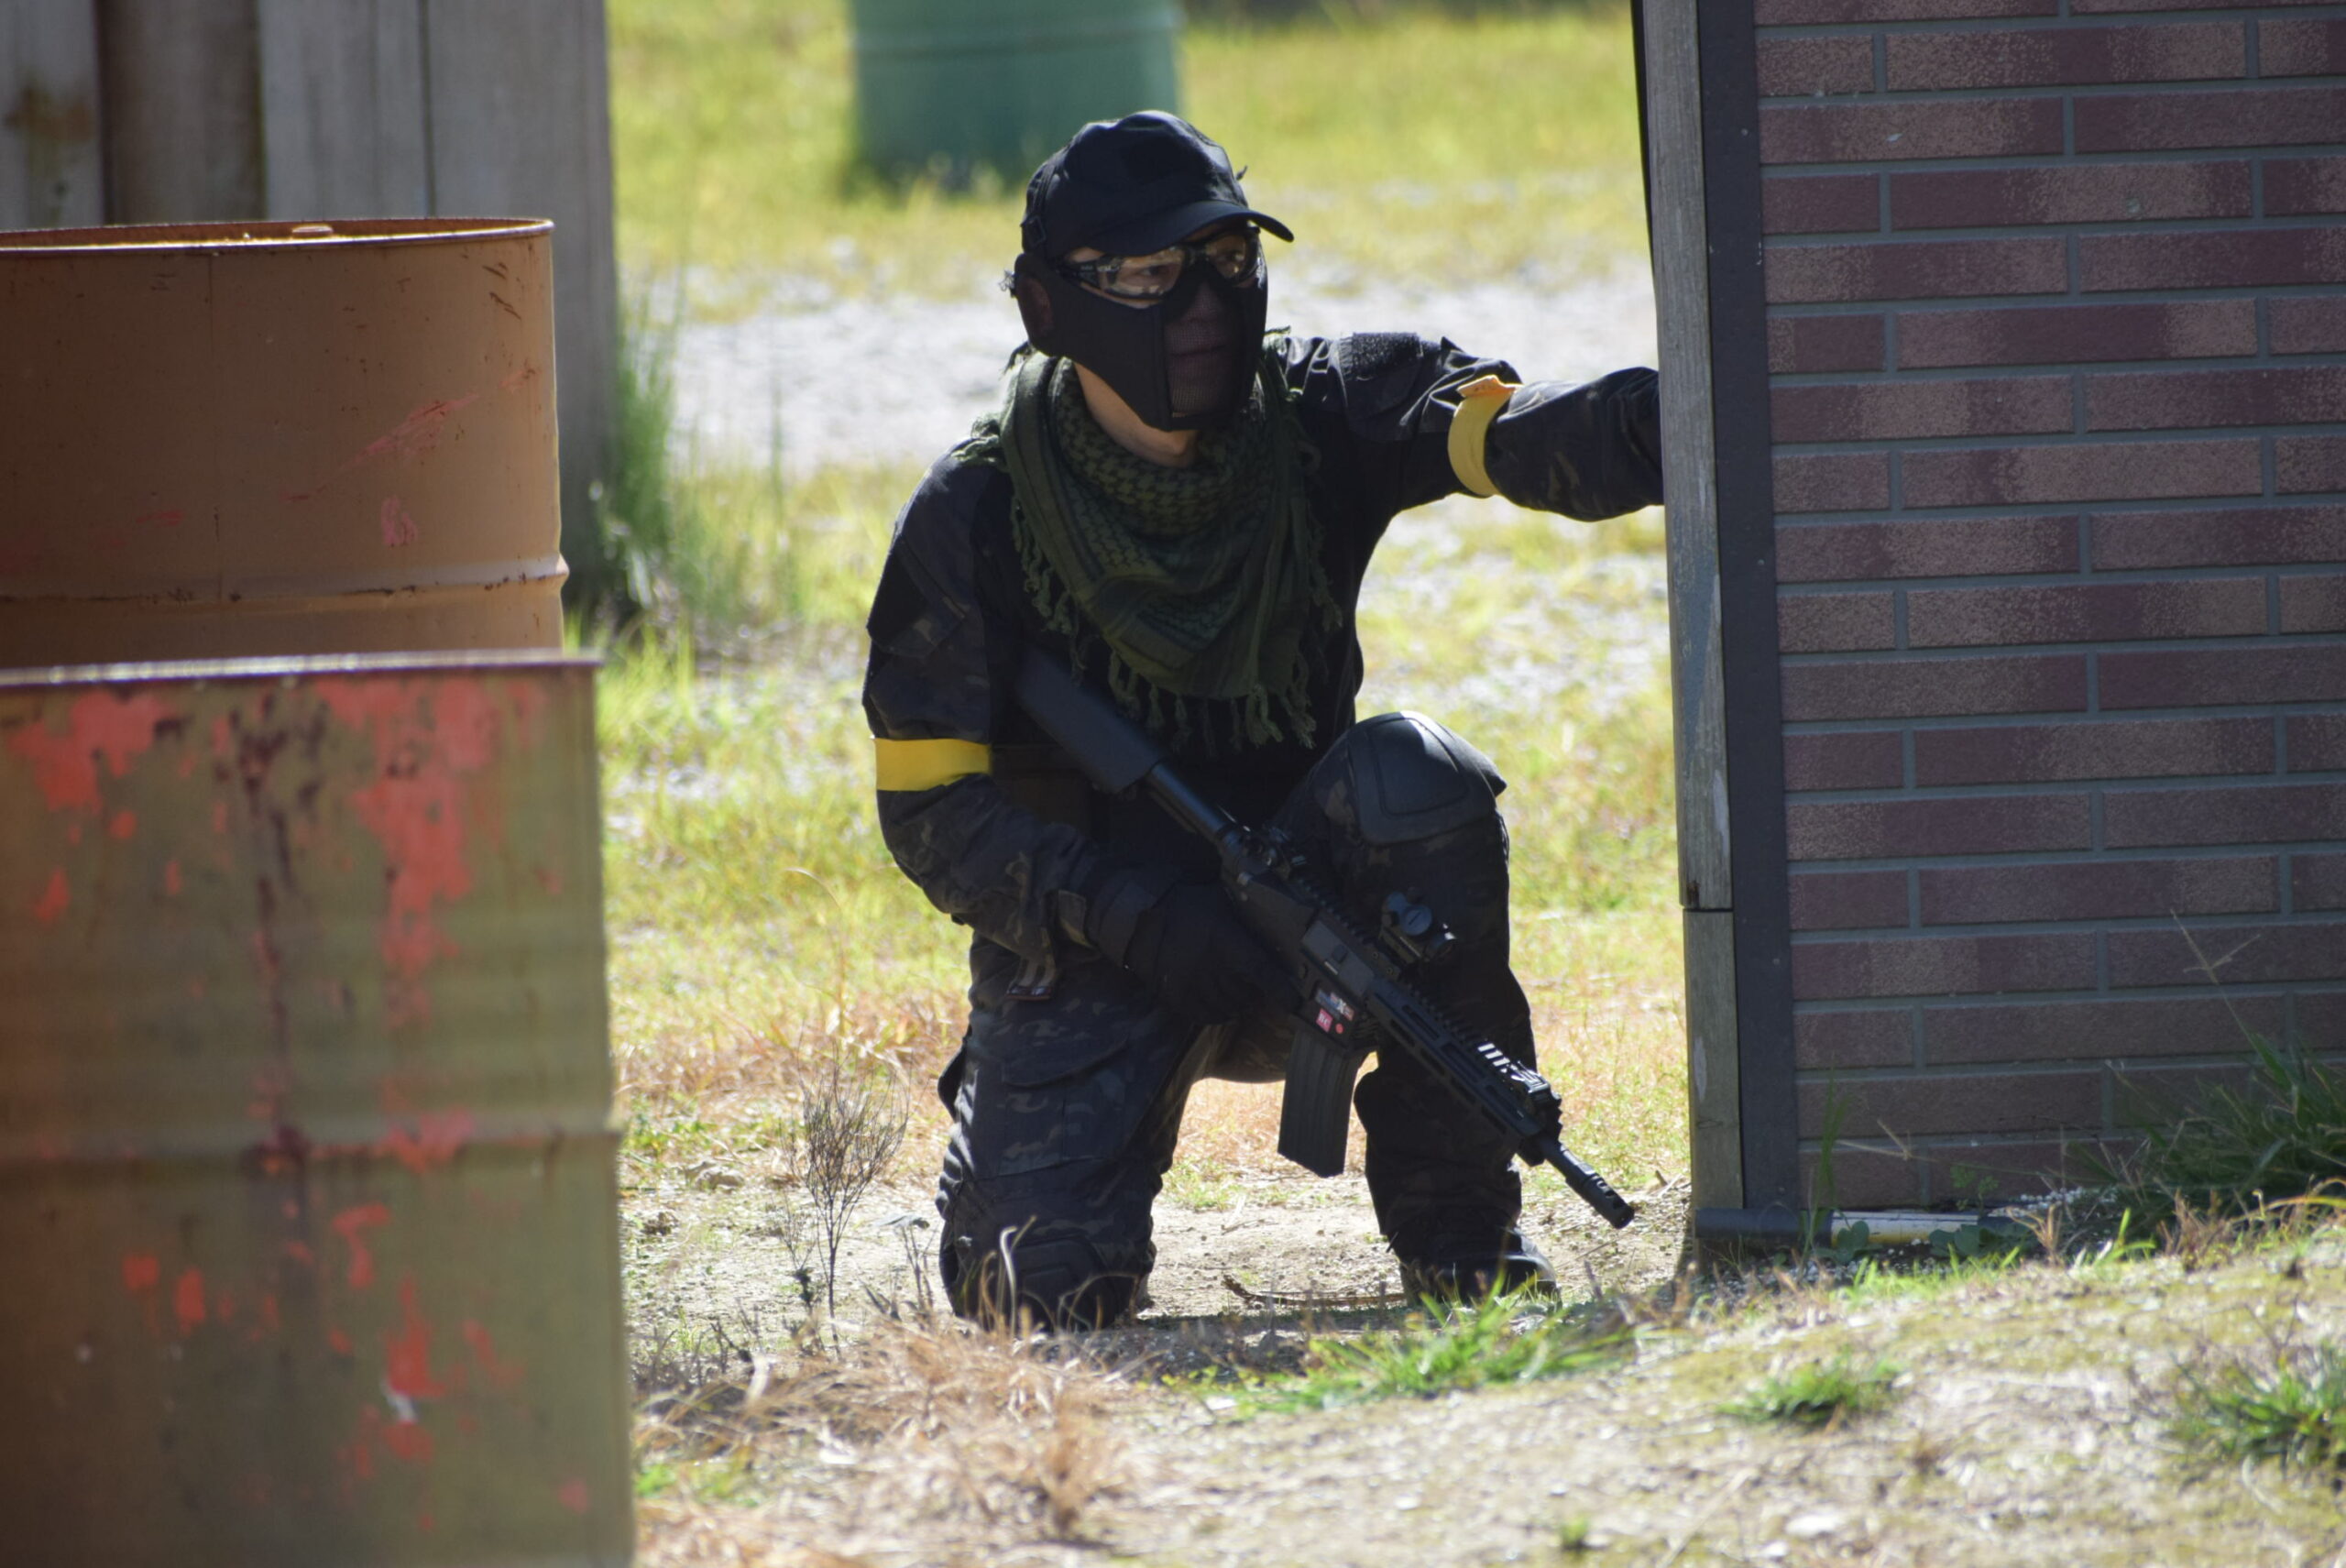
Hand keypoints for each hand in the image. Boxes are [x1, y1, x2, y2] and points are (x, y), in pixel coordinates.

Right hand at [1105, 881, 1289, 1024]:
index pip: (1262, 972)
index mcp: (1227, 943)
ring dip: (1237, 1003)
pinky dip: (1218, 1013)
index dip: (1281, 990)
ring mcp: (1193, 986)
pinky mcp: (1177, 998)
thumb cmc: (1188, 905)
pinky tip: (1221, 1004)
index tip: (1296, 1002)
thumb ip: (1245, 915)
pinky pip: (1206, 1016)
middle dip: (1255, 991)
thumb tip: (1277, 916)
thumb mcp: (1221, 901)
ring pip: (1229, 1007)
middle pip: (1247, 994)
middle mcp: (1212, 968)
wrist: (1144, 917)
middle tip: (1253, 982)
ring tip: (1235, 990)